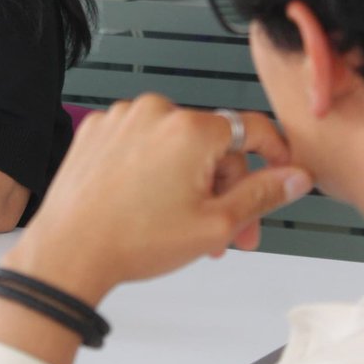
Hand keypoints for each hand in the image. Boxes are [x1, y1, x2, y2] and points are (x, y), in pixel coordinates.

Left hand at [6, 94, 312, 305]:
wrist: (68, 251)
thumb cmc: (132, 240)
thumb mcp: (215, 225)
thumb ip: (263, 195)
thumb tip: (295, 177)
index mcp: (190, 129)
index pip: (251, 130)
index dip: (274, 155)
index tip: (281, 173)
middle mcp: (154, 112)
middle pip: (211, 144)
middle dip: (225, 189)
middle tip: (229, 232)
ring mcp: (121, 119)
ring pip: (174, 145)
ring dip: (188, 181)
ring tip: (184, 225)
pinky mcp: (96, 131)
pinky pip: (140, 143)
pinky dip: (151, 168)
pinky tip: (148, 204)